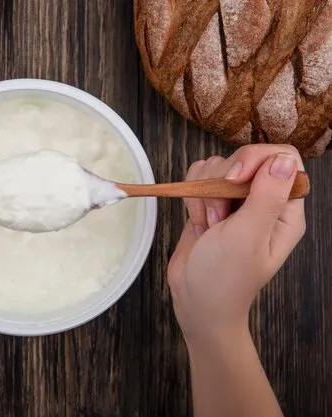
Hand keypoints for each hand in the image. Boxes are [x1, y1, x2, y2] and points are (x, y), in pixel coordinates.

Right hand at [167, 144, 306, 344]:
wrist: (195, 300)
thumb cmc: (225, 277)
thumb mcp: (248, 237)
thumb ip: (267, 196)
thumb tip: (283, 159)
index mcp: (285, 210)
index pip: (283, 159)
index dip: (256, 160)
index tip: (234, 179)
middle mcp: (263, 202)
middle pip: (245, 159)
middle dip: (222, 183)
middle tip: (220, 217)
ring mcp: (235, 202)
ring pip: (217, 167)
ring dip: (204, 193)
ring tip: (209, 224)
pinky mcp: (210, 203)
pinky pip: (198, 178)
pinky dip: (192, 196)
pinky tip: (197, 221)